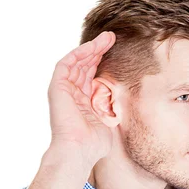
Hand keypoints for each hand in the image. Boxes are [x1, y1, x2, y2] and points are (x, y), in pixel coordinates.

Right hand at [47, 31, 115, 165]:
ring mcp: (63, 90)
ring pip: (76, 61)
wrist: (79, 150)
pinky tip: (93, 47)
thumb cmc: (95, 143)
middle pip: (84, 65)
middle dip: (98, 50)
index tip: (117, 51)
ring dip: (91, 48)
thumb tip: (131, 100)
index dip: (103, 62)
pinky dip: (79, 53)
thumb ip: (115, 108)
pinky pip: (66, 63)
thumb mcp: (111, 120)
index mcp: (84, 102)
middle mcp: (72, 94)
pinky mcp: (57, 88)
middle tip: (113, 38)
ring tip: (107, 38)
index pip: (92, 75)